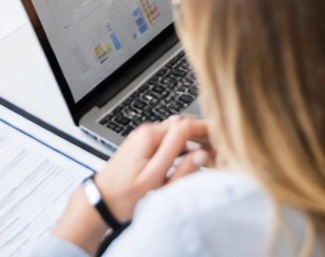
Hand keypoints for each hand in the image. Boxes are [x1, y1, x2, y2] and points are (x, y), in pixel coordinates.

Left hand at [49, 116, 213, 253]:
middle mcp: (147, 132)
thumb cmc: (124, 195)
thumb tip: (203, 154)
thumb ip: (182, 167)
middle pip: (183, 126)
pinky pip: (168, 140)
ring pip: (176, 133)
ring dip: (194, 143)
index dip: (208, 130)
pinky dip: (182, 147)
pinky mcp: (144, 145)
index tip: (223, 138)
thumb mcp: (156, 184)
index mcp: (151, 137)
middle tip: (219, 152)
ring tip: (208, 158)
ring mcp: (145, 137)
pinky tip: (190, 159)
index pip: (186, 124)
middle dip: (203, 137)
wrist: (101, 200)